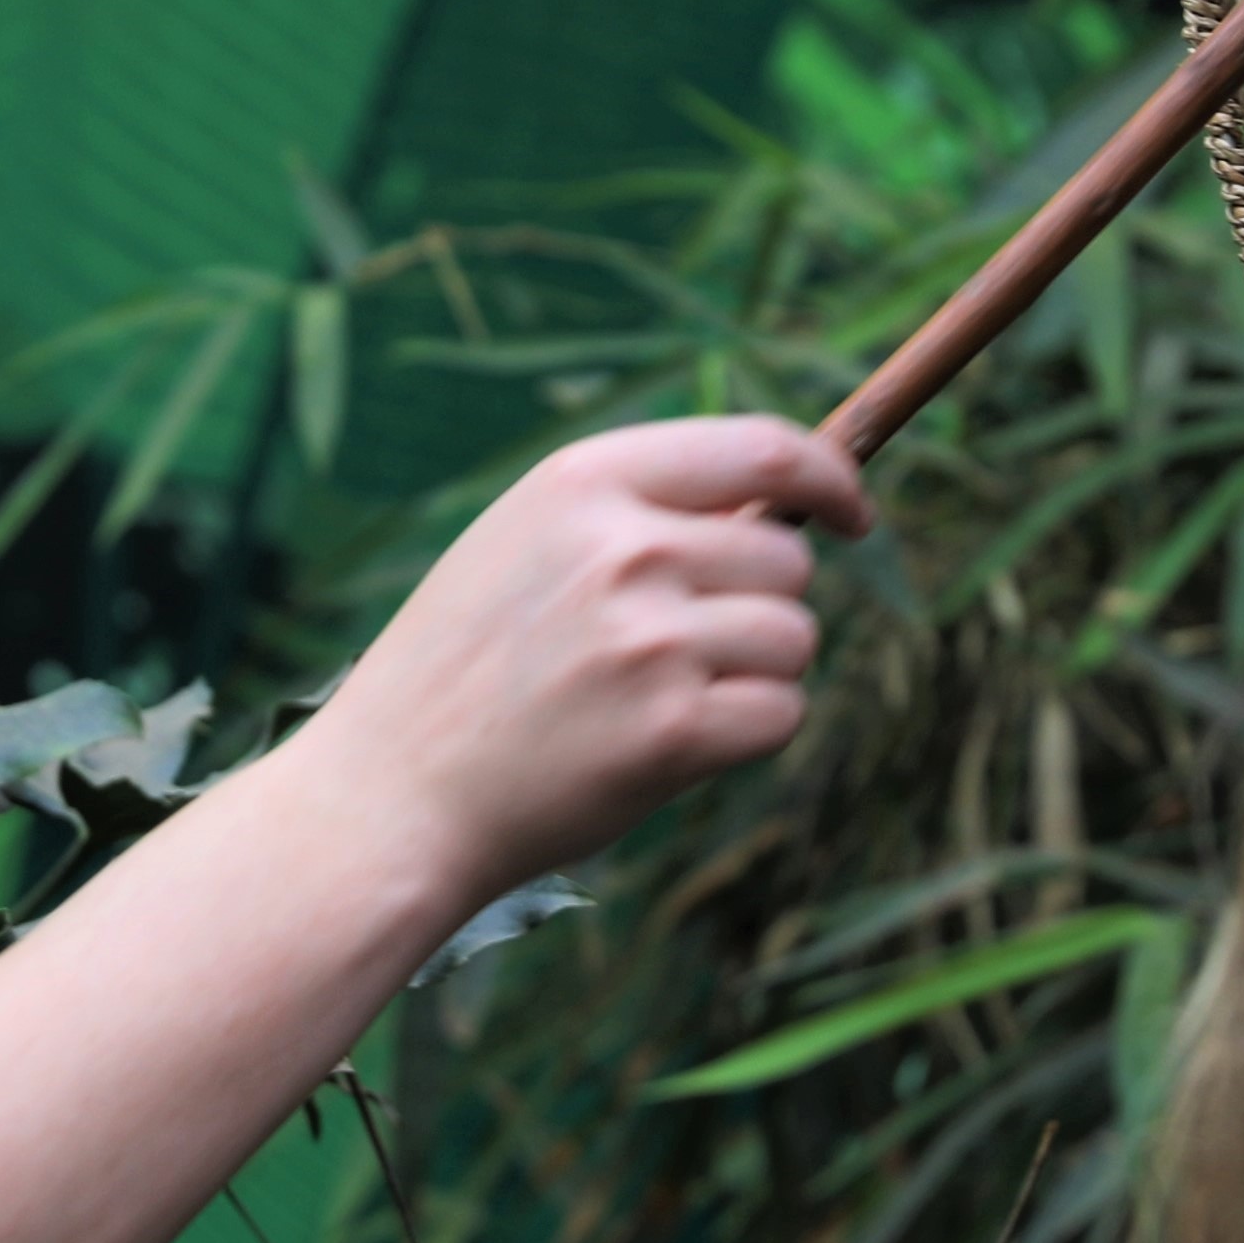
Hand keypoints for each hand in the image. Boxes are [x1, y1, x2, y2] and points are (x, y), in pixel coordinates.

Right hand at [288, 416, 862, 903]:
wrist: (391, 793)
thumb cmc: (464, 668)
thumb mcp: (524, 543)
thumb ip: (638, 510)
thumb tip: (789, 503)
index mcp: (585, 482)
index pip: (765, 448)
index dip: (832, 478)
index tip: (852, 515)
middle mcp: (622, 548)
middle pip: (789, 558)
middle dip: (760, 605)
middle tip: (677, 653)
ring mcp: (650, 641)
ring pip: (794, 640)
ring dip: (754, 674)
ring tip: (656, 700)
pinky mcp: (672, 732)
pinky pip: (781, 715)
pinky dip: (746, 735)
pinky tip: (667, 747)